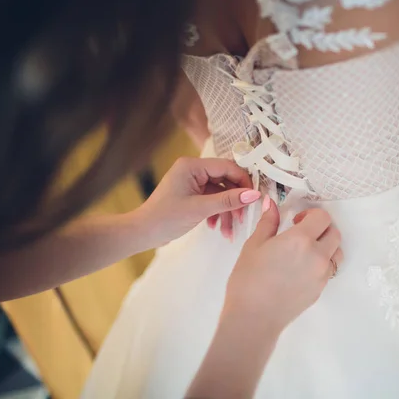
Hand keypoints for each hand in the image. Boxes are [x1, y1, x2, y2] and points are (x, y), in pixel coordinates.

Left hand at [131, 157, 260, 247]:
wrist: (143, 233)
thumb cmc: (165, 218)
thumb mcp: (200, 209)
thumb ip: (228, 200)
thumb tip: (254, 194)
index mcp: (192, 166)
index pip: (227, 167)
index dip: (243, 182)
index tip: (254, 198)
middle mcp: (193, 170)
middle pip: (226, 181)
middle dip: (235, 202)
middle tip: (243, 218)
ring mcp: (192, 182)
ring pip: (220, 193)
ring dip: (227, 212)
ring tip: (229, 231)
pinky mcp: (192, 194)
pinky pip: (212, 200)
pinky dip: (217, 213)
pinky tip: (216, 228)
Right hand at [222, 197, 342, 334]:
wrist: (253, 318)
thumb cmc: (248, 280)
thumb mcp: (254, 245)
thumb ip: (268, 222)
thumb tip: (272, 203)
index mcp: (301, 239)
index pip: (322, 217)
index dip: (311, 214)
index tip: (296, 220)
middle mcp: (317, 255)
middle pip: (334, 233)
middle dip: (321, 228)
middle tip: (302, 232)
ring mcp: (322, 275)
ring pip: (336, 252)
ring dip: (327, 246)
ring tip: (306, 250)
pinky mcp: (320, 290)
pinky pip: (329, 270)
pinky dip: (322, 263)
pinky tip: (301, 268)